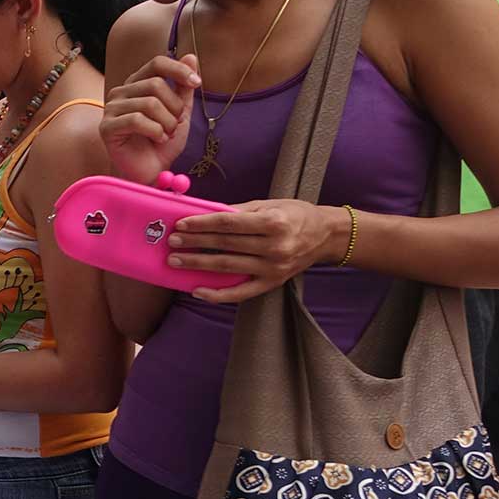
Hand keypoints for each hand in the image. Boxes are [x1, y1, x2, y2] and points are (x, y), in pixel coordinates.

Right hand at [99, 53, 199, 186]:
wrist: (151, 171)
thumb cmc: (162, 142)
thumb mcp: (180, 112)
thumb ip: (183, 87)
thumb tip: (191, 56)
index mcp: (137, 84)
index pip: (156, 63)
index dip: (178, 70)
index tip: (197, 83)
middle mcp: (121, 92)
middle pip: (156, 84)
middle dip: (174, 107)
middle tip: (175, 125)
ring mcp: (111, 109)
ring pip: (149, 103)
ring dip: (167, 123)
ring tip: (165, 135)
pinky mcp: (107, 128)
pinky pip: (137, 120)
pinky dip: (155, 132)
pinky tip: (157, 139)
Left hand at [166, 198, 343, 303]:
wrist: (326, 236)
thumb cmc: (295, 215)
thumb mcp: (270, 205)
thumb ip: (239, 211)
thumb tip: (206, 213)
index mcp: (273, 222)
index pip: (229, 223)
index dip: (202, 224)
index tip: (181, 224)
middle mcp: (274, 246)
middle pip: (225, 245)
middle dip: (196, 243)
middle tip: (172, 242)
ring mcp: (273, 268)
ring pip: (228, 267)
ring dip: (199, 264)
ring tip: (177, 261)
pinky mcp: (272, 283)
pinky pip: (241, 293)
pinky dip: (218, 294)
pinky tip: (197, 290)